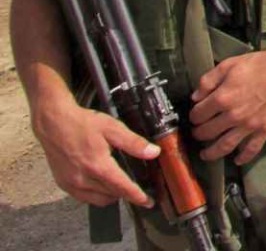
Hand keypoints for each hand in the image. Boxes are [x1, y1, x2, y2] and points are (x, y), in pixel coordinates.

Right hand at [32, 101, 157, 207]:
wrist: (53, 123)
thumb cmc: (82, 123)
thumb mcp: (113, 128)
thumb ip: (133, 143)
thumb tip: (153, 152)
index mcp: (98, 165)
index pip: (122, 187)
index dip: (137, 196)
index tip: (148, 202)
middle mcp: (83, 178)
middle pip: (111, 195)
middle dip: (126, 194)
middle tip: (136, 188)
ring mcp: (71, 183)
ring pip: (97, 200)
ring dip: (111, 196)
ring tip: (119, 186)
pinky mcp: (63, 183)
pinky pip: (83, 197)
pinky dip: (95, 195)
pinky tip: (101, 185)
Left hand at [189, 48, 265, 163]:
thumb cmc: (258, 64)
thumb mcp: (228, 65)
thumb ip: (208, 81)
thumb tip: (195, 97)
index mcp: (222, 98)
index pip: (198, 114)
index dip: (193, 115)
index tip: (195, 115)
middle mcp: (233, 116)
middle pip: (208, 132)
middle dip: (199, 133)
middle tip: (198, 133)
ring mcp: (250, 125)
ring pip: (225, 146)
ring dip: (212, 153)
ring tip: (205, 155)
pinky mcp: (265, 129)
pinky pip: (252, 148)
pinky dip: (244, 157)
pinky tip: (237, 161)